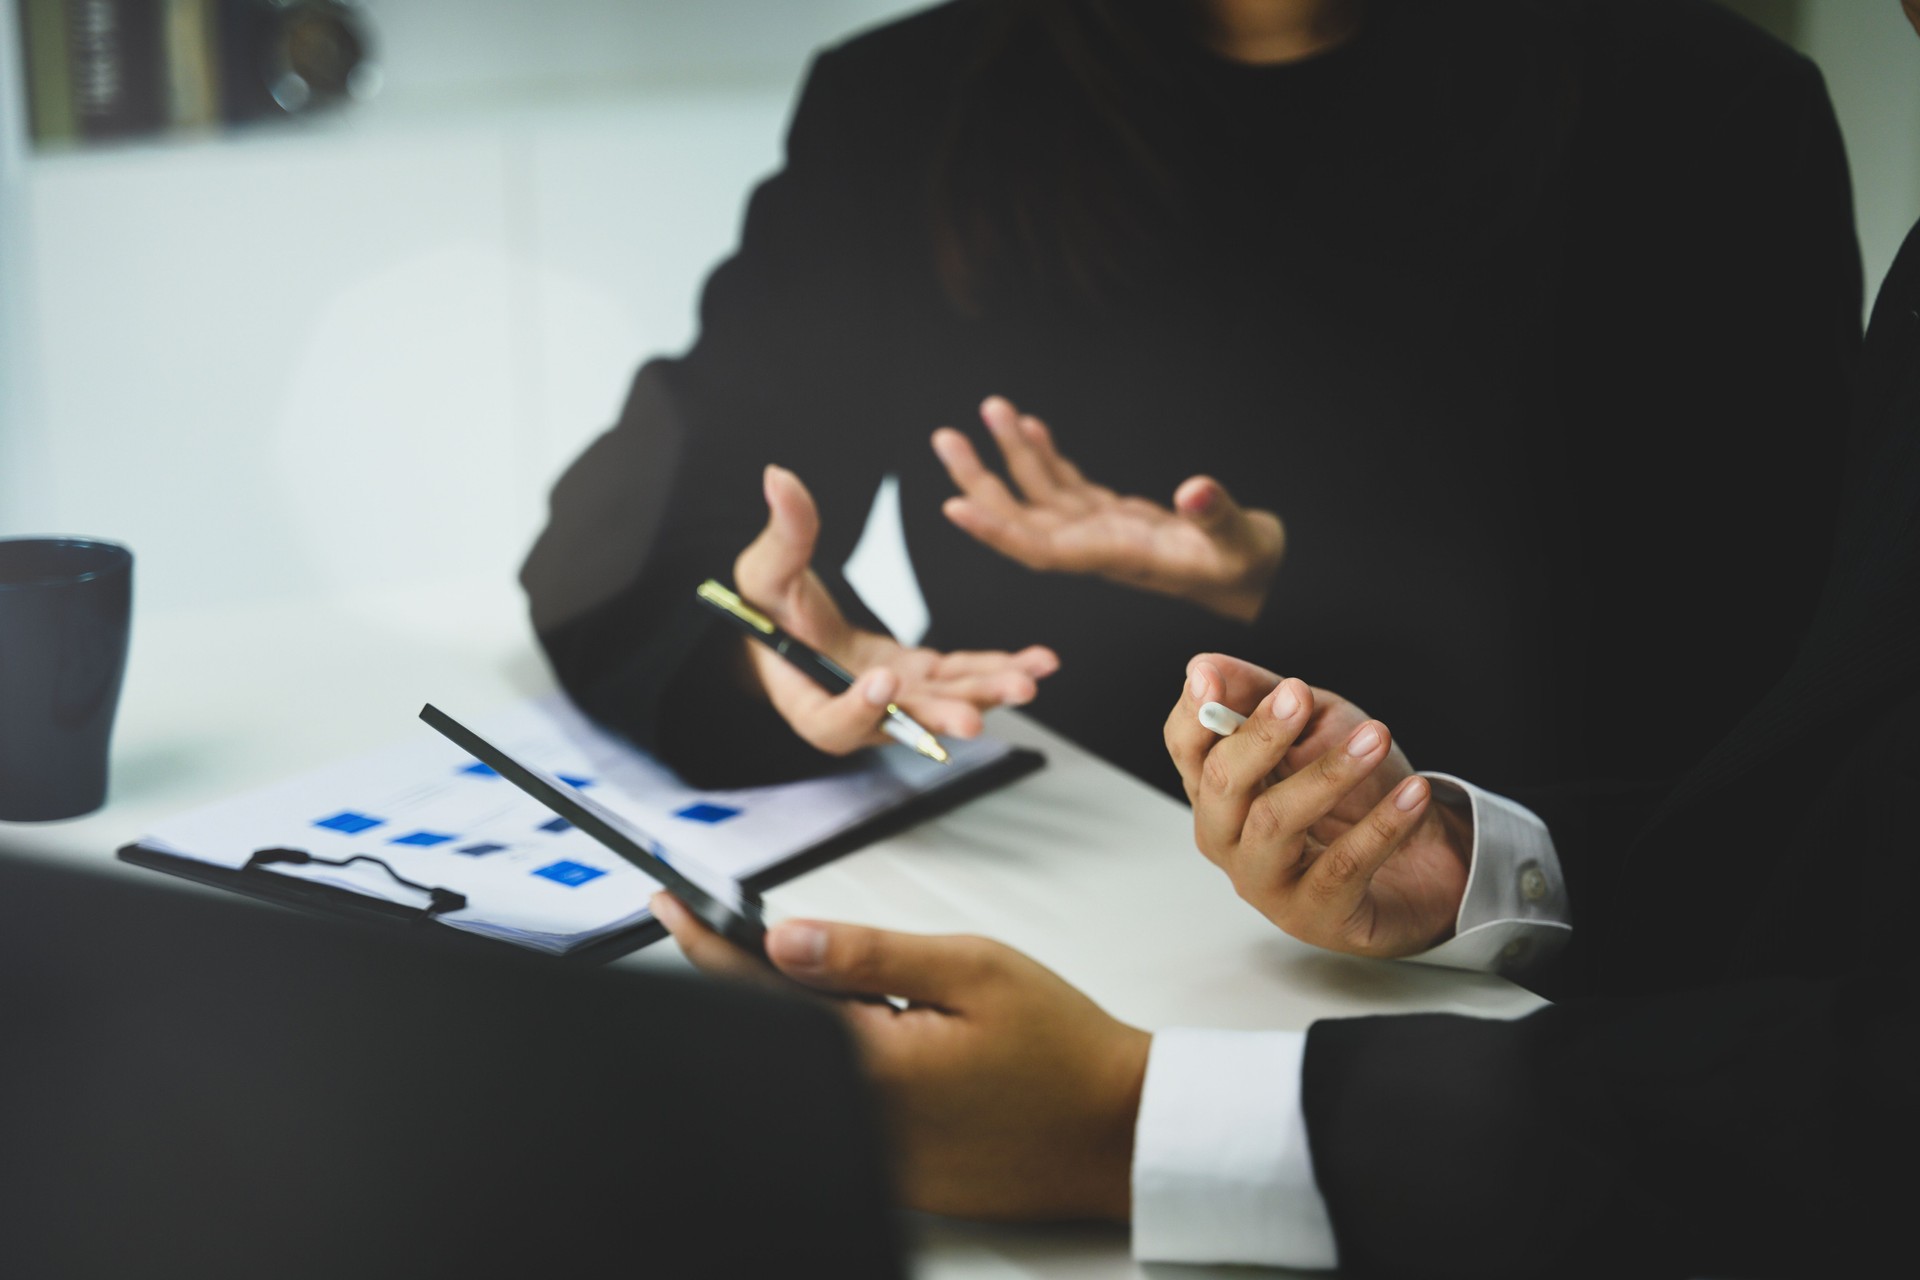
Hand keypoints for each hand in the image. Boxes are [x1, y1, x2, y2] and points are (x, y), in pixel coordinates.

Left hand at [652, 892, 1148, 1221]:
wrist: (1118, 1132)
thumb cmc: (1062, 1047)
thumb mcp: (971, 969)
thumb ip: (871, 956)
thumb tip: (785, 940)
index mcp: (873, 1065)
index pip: (759, 999)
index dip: (705, 947)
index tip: (670, 908)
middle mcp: (862, 1122)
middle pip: (771, 1042)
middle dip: (748, 982)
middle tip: (745, 931)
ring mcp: (876, 1159)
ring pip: (805, 1078)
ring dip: (799, 1028)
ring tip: (839, 988)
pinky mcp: (896, 1179)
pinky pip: (841, 1113)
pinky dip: (837, 1069)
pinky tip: (878, 1041)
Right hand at [735, 464, 1058, 754]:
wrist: (790, 628)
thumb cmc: (766, 608)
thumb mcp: (765, 570)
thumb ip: (783, 534)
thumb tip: (779, 477)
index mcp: (808, 700)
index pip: (832, 721)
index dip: (857, 707)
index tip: (882, 679)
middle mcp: (858, 713)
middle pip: (902, 725)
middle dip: (942, 717)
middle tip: (974, 718)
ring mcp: (896, 700)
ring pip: (945, 703)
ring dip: (987, 694)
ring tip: (1028, 682)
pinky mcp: (924, 681)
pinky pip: (964, 678)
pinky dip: (999, 669)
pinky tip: (1038, 662)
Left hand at [932, 396, 1285, 621]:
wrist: (1263, 578)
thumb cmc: (1250, 564)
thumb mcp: (1240, 541)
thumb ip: (1217, 517)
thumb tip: (1196, 489)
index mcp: (1115, 557)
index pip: (1040, 548)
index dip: (996, 529)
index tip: (954, 506)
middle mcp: (1097, 548)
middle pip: (1024, 517)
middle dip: (982, 480)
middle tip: (945, 438)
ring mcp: (1103, 531)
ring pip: (1041, 495)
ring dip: (1011, 454)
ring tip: (988, 409)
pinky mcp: (1115, 518)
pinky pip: (1066, 487)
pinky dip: (1044, 456)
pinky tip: (1026, 427)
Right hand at [1163, 653, 1471, 956]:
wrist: (1423, 863)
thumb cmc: (1357, 793)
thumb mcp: (1314, 725)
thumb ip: (1261, 695)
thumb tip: (1202, 665)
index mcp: (1219, 789)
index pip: (1186, 747)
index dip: (1193, 712)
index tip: (1210, 677)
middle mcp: (1227, 837)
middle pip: (1220, 784)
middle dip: (1258, 735)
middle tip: (1299, 695)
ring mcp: (1264, 881)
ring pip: (1275, 823)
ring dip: (1328, 773)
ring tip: (1375, 738)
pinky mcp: (1313, 916)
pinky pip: (1342, 866)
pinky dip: (1382, 825)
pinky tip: (1414, 794)